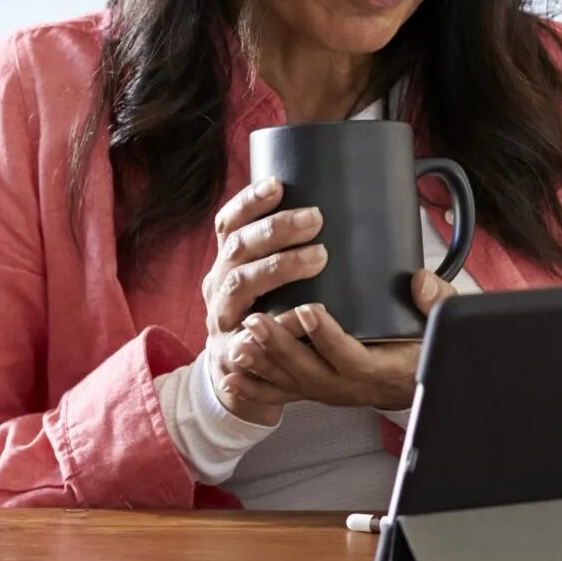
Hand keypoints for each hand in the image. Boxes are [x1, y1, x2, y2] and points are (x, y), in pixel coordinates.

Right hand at [201, 177, 327, 423]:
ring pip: (240, 287)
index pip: (230, 224)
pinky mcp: (233, 354)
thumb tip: (342, 212)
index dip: (248, 202)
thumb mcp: (267, 280)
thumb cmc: (268, 313)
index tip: (277, 185)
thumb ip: (292, 253)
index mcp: (228, 263)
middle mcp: (219, 286)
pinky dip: (277, 325)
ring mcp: (222, 320)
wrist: (239, 375)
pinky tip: (303, 314)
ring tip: (318, 257)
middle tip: (316, 219)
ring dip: (277, 267)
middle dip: (274, 230)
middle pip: (238, 250)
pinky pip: (252, 337)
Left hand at [225, 270, 457, 411]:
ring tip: (239, 342)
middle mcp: (351, 386)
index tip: (308, 310)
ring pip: (292, 382)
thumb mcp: (440, 322)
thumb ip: (434, 302)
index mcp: (383, 368)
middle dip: (281, 348)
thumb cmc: (427, 346)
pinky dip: (255, 387)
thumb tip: (419, 280)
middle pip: (311, 372)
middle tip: (256, 320)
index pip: (352, 357)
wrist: (418, 381)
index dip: (329, 337)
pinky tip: (230, 376)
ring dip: (263, 364)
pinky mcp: (316, 391)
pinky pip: (283, 393)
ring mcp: (331, 391)